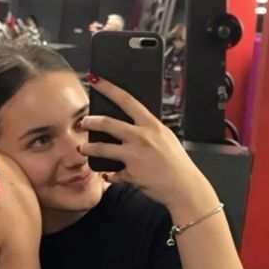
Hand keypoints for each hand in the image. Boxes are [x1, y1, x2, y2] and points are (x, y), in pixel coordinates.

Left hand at [80, 78, 217, 218]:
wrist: (186, 188)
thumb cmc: (177, 164)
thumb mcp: (166, 138)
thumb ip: (148, 130)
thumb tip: (130, 125)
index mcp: (152, 125)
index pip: (126, 100)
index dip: (108, 88)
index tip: (94, 80)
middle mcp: (142, 138)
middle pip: (107, 123)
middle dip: (90, 121)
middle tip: (83, 122)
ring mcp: (135, 156)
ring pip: (102, 148)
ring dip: (88, 148)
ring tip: (83, 148)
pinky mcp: (130, 174)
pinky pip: (112, 173)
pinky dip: (109, 175)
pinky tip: (108, 175)